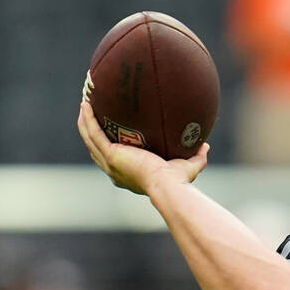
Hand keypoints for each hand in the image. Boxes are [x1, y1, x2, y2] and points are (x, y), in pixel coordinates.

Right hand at [76, 101, 207, 194]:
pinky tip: (86, 105)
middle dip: (90, 130)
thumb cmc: (178, 182)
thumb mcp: (188, 167)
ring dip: (84, 122)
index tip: (109, 132)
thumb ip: (197, 157)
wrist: (168, 185)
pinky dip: (88, 119)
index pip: (114, 159)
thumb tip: (205, 145)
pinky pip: (94, 133)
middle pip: (95, 148)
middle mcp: (115, 169)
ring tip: (84, 104)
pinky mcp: (110, 154)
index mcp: (128, 174)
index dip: (108, 146)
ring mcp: (110, 162)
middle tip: (89, 113)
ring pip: (90, 139)